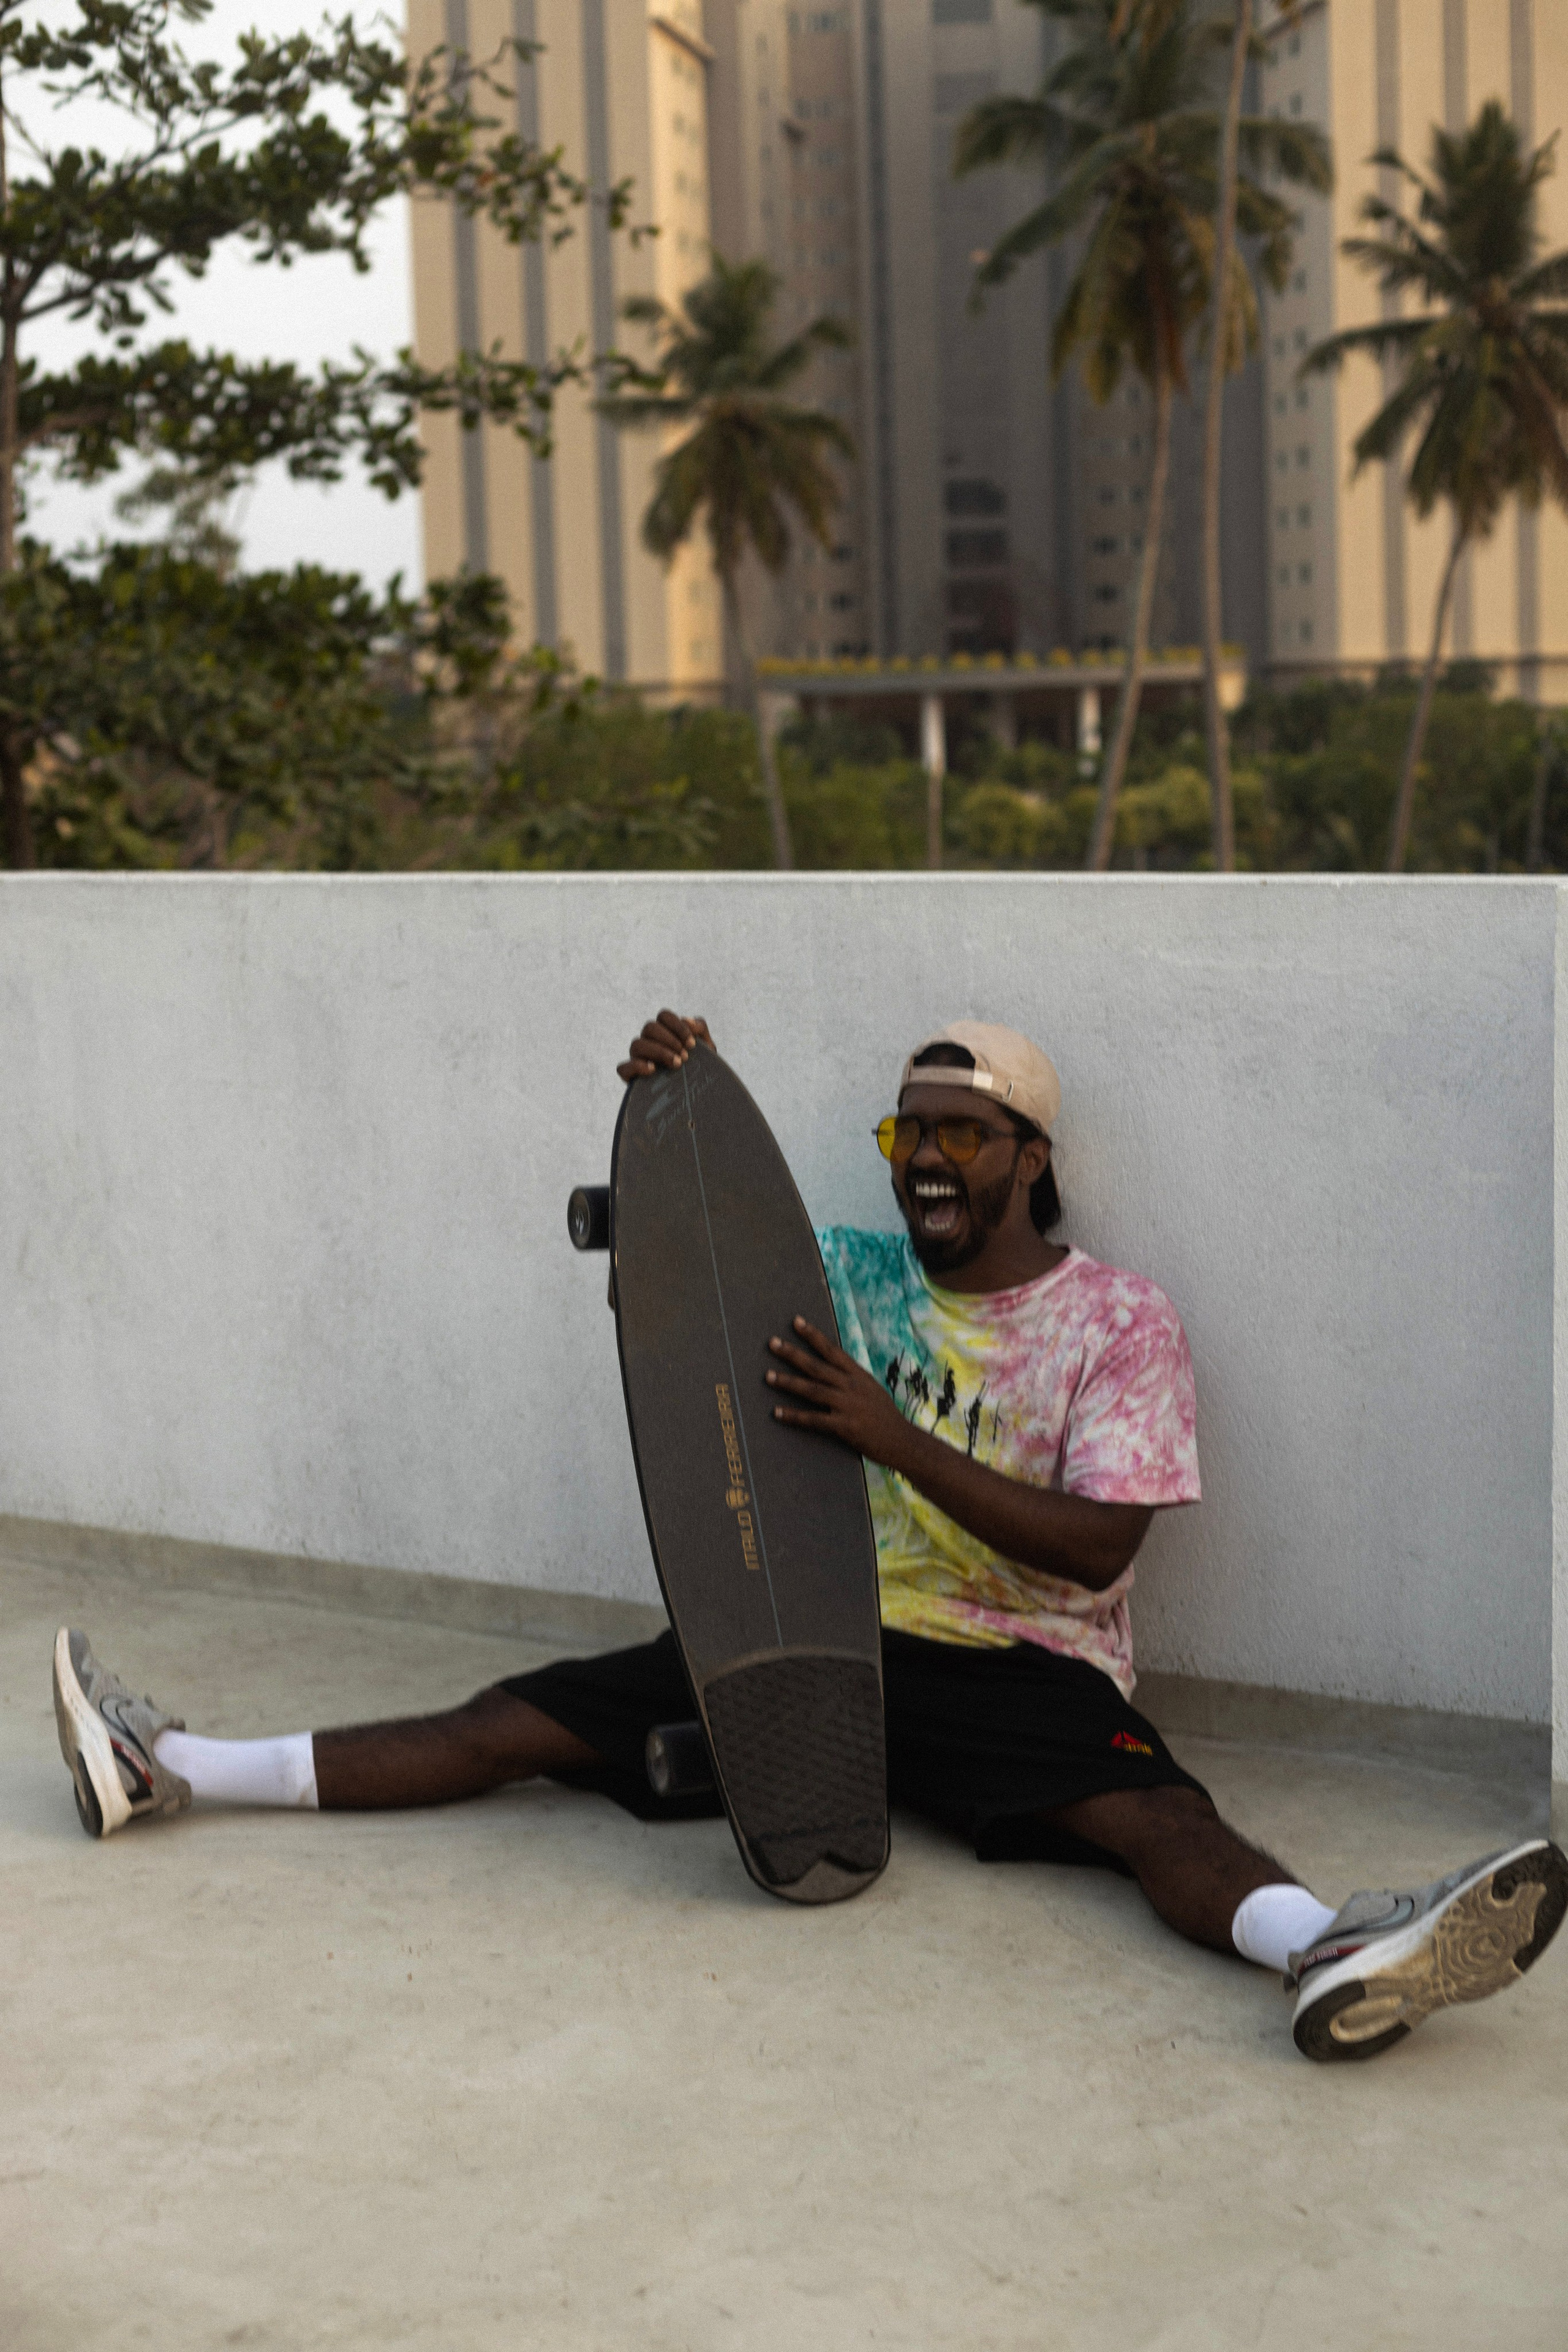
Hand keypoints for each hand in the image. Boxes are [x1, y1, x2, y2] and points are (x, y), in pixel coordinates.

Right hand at [617, 1009, 713, 1082]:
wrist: (699, 1095)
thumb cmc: (700, 1069)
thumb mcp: (706, 1049)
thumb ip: (700, 1031)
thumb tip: (688, 1020)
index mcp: (664, 1031)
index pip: (664, 1016)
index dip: (677, 1026)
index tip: (692, 1044)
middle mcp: (649, 1041)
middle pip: (650, 1027)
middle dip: (669, 1040)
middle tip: (685, 1057)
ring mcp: (638, 1058)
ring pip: (637, 1044)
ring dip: (658, 1052)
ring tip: (676, 1064)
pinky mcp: (631, 1076)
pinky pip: (623, 1067)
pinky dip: (636, 1066)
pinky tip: (653, 1070)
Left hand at [766, 1317, 912, 1469]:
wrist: (902, 1441)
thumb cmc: (885, 1416)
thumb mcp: (872, 1389)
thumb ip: (852, 1378)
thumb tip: (834, 1366)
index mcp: (858, 1375)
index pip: (832, 1350)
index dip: (813, 1335)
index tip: (796, 1321)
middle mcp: (851, 1386)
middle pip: (817, 1366)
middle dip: (792, 1353)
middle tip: (772, 1342)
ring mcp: (848, 1406)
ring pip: (812, 1390)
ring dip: (788, 1382)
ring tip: (767, 1376)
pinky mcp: (844, 1427)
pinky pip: (814, 1419)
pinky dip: (794, 1416)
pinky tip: (777, 1412)